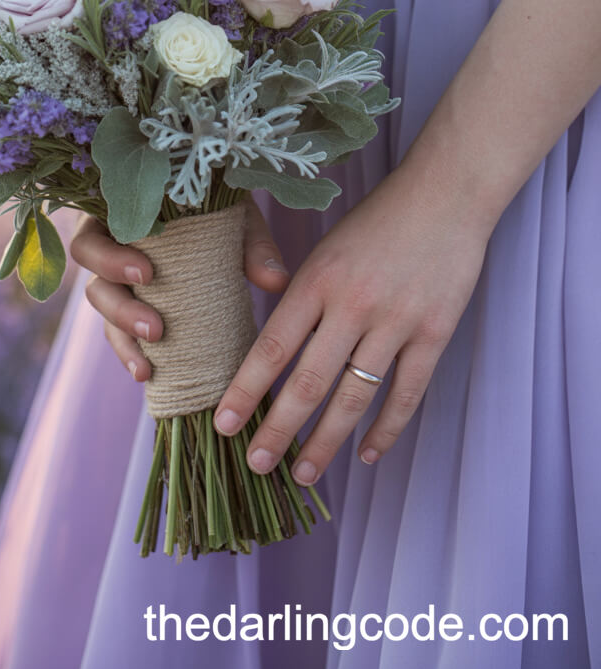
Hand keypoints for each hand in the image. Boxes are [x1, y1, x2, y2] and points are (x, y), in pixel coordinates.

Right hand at [71, 198, 290, 381]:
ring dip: (124, 338)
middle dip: (121, 311)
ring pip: (103, 316)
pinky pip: (119, 334)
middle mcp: (107, 250)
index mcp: (117, 217)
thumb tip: (275, 282)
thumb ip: (252, 244)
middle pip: (93, 285)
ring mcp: (115, 283)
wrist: (220, 210)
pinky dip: (130, 354)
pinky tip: (147, 373)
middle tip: (156, 328)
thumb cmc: (219, 206)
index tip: (147, 274)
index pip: (91, 239)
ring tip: (149, 364)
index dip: (110, 259)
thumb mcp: (236, 217)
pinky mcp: (128, 307)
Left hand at [212, 164, 492, 482]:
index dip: (245, 390)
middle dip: (279, 430)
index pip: (272, 347)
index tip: (223, 424)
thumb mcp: (327, 249)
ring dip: (327, 441)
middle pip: (308, 382)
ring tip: (304, 473)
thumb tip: (270, 349)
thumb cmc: (377, 221)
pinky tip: (367, 454)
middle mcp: (352, 304)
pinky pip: (406, 393)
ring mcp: (396, 321)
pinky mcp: (434, 333)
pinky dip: (386, 429)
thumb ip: (302, 296)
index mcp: (317, 279)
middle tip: (257, 464)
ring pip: (354, 396)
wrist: (445, 195)